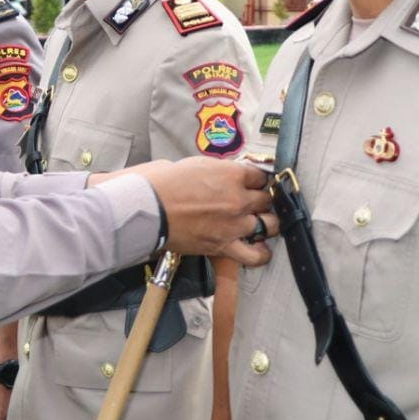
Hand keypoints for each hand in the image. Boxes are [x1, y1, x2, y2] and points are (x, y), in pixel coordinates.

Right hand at [135, 157, 274, 267]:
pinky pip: (254, 255)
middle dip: (261, 200)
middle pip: (266, 200)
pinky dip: (261, 254)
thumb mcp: (195, 164)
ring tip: (259, 223)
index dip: (257, 180)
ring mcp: (234, 224)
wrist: (148, 209)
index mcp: (232, 174)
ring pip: (269, 225)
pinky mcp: (224, 245)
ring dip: (266, 223)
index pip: (260, 176)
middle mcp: (239, 199)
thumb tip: (222, 174)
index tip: (252, 184)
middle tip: (253, 203)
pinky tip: (260, 249)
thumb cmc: (163, 184)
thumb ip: (217, 171)